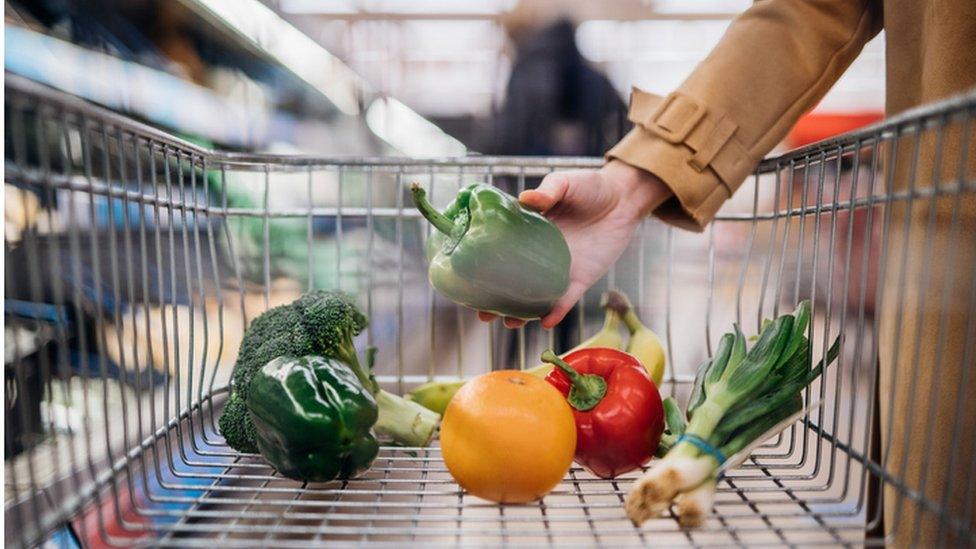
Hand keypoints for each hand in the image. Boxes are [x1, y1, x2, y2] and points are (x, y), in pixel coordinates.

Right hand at [479, 160, 672, 328]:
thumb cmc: (589, 187)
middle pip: (513, 283)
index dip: (483, 269)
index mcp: (528, 233)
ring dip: (522, 313)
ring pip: (535, 297)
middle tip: (483, 314)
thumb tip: (526, 198)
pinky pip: (566, 300)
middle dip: (497, 301)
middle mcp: (539, 255)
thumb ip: (547, 192)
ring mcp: (558, 269)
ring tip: (509, 323)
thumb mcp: (564, 183)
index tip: (467, 282)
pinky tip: (546, 321)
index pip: (500, 254)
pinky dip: (557, 311)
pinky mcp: (581, 278)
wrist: (622, 199)